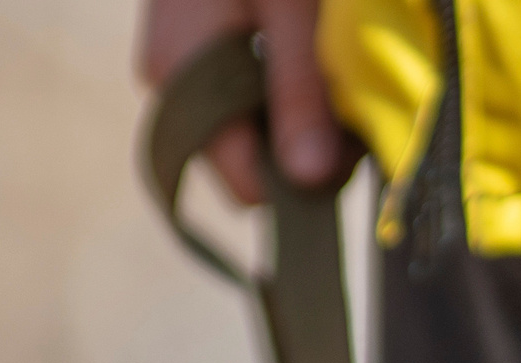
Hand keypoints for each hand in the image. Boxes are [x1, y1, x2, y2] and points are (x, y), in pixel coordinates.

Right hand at [138, 0, 359, 205]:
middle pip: (249, 163)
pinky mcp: (189, 51)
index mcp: (185, 76)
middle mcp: (168, 83)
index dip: (305, 179)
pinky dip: (279, 88)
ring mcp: (174, 68)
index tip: (351, 143)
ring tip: (325, 65)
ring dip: (296, 116)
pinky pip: (239, 97)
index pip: (247, 186)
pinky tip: (302, 55)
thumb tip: (311, 180)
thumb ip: (300, 90)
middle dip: (304, 146)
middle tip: (346, 96)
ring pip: (248, 133)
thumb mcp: (293, 8)